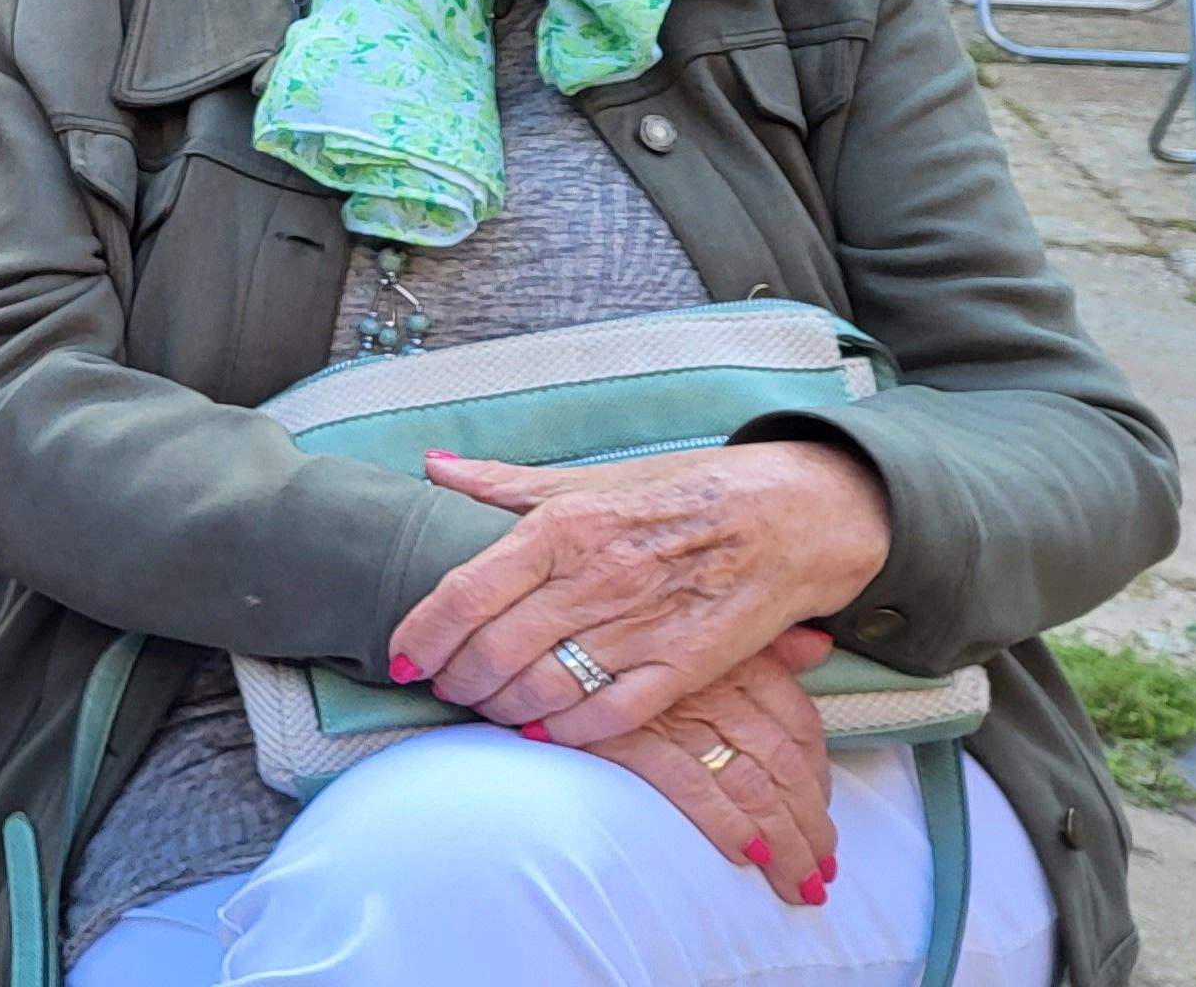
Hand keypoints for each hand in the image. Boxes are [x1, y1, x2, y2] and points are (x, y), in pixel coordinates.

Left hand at [391, 442, 891, 745]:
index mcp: (565, 525)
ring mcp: (642, 625)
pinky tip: (542, 727)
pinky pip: (607, 715)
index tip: (402, 658)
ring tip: (487, 706)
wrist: (793, 515)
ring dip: (500, 707)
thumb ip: (504, 484)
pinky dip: (564, 730)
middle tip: (443, 687)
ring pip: (541, 687)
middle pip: (494, 649)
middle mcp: (597, 576)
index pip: (464, 592)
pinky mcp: (686, 666)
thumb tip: (432, 466)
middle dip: (455, 680)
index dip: (422, 635)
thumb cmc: (681, 493)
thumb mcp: (589, 479)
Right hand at [570, 626, 841, 905]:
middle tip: (819, 872)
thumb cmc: (624, 636)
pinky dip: (724, 824)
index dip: (819, 779)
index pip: (799, 725)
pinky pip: (692, 787)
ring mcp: (674, 712)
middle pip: (783, 766)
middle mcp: (715, 685)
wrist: (536, 638)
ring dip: (781, 842)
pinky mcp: (631, 736)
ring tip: (795, 883)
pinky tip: (744, 855)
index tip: (822, 818)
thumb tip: (817, 647)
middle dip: (809, 827)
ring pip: (750, 785)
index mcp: (737, 656)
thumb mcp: (700, 624)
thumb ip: (764, 643)